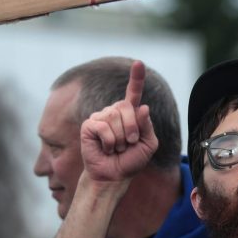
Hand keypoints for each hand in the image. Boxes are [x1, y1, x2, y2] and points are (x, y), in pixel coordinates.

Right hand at [80, 61, 158, 181]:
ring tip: (116, 148)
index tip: (138, 63)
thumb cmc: (131, 160)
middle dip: (132, 128)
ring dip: (121, 139)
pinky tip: (106, 148)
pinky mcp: (89, 125)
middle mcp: (114, 112)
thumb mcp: (148, 144)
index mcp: (130, 114)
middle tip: (129, 143)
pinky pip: (103, 127)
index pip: (133, 93)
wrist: (114, 175)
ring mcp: (100, 117)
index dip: (136, 78)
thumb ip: (147, 126)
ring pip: (115, 118)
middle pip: (127, 107)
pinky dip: (109, 142)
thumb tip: (143, 107)